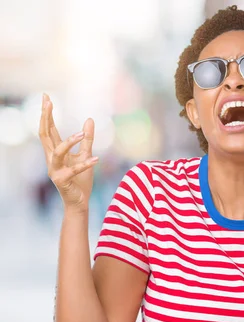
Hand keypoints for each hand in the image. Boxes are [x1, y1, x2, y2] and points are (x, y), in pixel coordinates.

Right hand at [38, 94, 97, 209]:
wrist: (79, 201)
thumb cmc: (81, 178)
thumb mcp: (86, 154)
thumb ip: (87, 138)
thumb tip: (89, 119)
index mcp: (55, 151)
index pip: (48, 129)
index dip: (47, 114)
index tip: (46, 97)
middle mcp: (51, 158)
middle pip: (45, 135)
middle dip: (46, 118)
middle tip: (48, 102)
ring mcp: (55, 169)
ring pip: (57, 152)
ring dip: (69, 142)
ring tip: (81, 134)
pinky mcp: (63, 180)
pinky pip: (74, 170)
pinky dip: (86, 164)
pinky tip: (97, 159)